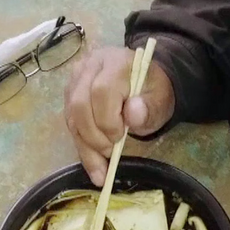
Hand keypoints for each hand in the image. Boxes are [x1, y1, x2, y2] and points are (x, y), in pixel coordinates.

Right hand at [64, 46, 175, 184]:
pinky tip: (94, 167)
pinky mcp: (69, 96)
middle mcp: (89, 66)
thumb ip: (150, 107)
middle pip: (79, 104)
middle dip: (94, 135)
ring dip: (86, 146)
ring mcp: (76, 80)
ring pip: (71, 117)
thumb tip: (132, 114)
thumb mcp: (160, 99)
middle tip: (111, 151)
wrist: (144, 82)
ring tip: (102, 168)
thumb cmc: (152, 91)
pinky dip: (82, 148)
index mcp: (115, 62)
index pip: (101, 91)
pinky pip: (70, 125)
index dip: (108, 119)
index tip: (121, 136)